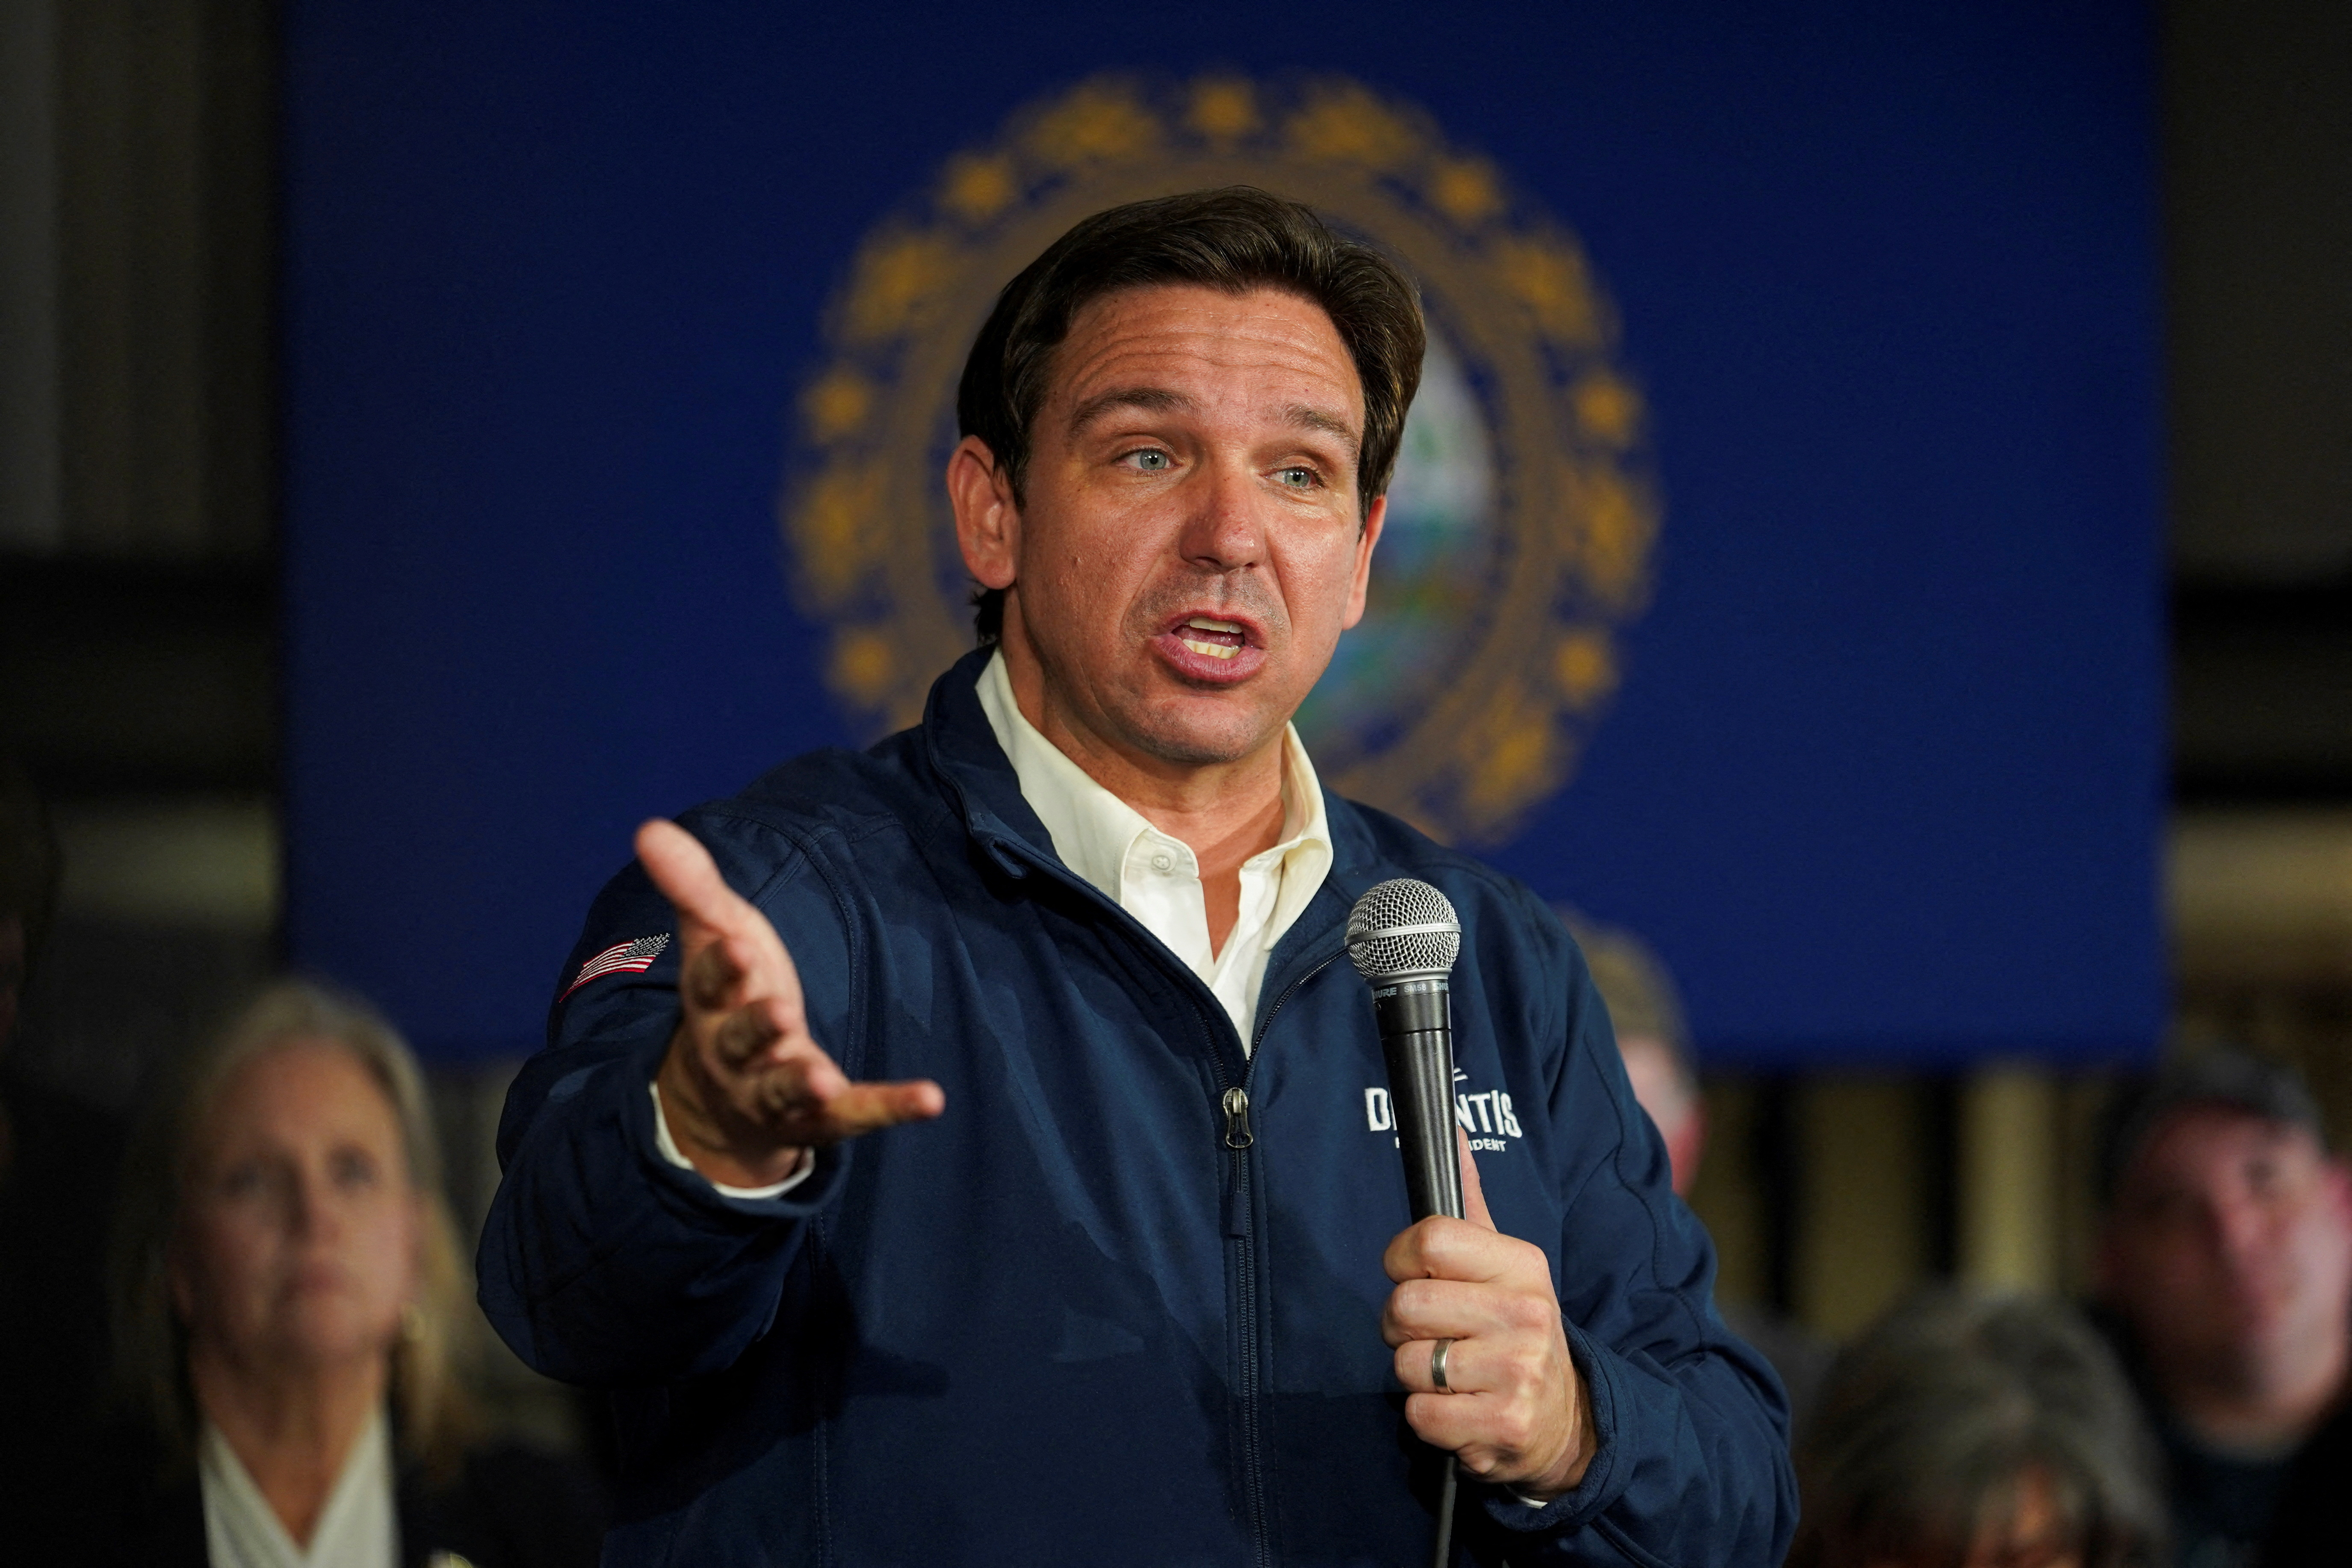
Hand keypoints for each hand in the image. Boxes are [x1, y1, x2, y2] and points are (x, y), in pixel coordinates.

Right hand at [638, 819, 943, 1187]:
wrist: (729, 1090)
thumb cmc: (733, 993)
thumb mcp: (718, 934)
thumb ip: (693, 887)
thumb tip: (649, 828)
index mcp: (711, 1004)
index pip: (710, 985)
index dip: (723, 969)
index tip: (736, 947)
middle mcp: (737, 1053)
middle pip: (744, 1040)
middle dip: (759, 1027)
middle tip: (779, 1013)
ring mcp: (777, 1091)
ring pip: (784, 1090)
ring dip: (803, 1082)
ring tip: (823, 1079)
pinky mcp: (824, 1116)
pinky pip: (858, 1114)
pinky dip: (892, 1106)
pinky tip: (930, 1097)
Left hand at [1381, 1130, 1594, 1499]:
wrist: (1564, 1419)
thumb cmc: (1514, 1332)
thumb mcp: (1503, 1263)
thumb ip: (1469, 1200)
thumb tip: (1453, 1128)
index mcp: (1522, 1265)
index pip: (1428, 1238)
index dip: (1400, 1258)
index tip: (1410, 1272)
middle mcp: (1526, 1314)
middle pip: (1407, 1304)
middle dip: (1400, 1325)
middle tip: (1430, 1334)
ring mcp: (1518, 1372)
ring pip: (1407, 1364)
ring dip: (1415, 1374)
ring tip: (1451, 1374)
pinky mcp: (1505, 1425)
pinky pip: (1420, 1415)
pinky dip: (1427, 1418)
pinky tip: (1459, 1409)